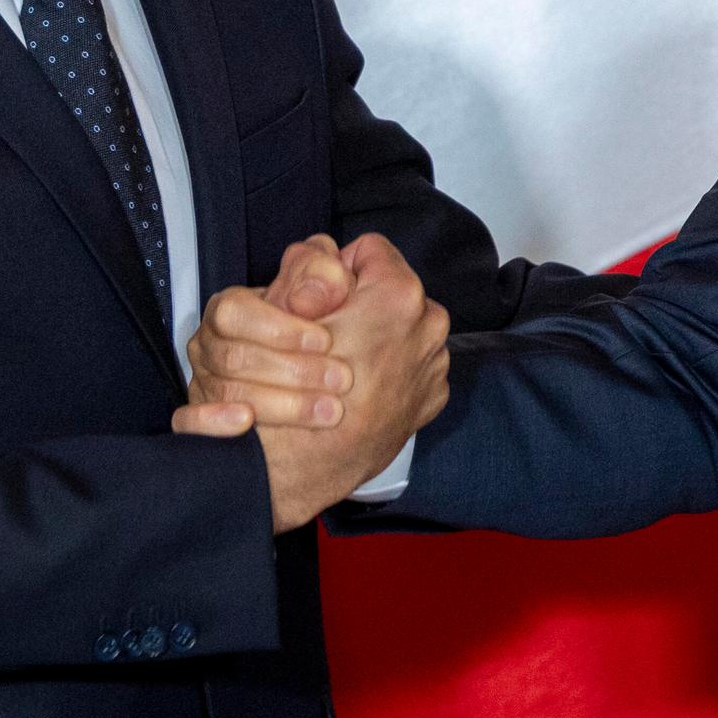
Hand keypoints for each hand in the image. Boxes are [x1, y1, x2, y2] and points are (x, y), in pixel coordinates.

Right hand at [175, 235, 449, 531]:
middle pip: (391, 290)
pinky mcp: (432, 396)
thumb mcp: (282, 309)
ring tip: (342, 364)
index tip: (321, 298)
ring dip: (378, 338)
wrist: (303, 466)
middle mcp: (429, 324)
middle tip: (328, 334)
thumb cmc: (290, 388)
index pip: (369, 250)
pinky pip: (411, 364)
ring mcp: (435, 363)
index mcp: (398, 294)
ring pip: (403, 328)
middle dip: (363, 304)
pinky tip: (361, 390)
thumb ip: (308, 267)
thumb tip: (327, 255)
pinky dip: (390, 370)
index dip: (337, 269)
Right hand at [182, 235, 356, 425]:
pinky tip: (246, 423)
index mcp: (231, 309)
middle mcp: (210, 345)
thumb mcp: (324, 288)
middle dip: (294, 371)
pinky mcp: (201, 419)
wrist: (315, 373)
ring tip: (328, 410)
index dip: (278, 328)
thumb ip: (321, 274)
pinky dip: (214, 424)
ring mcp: (203, 382)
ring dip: (281, 404)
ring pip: (227, 392)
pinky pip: (189, 423)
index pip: (235, 313)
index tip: (326, 340)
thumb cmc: (317, 322)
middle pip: (234, 358)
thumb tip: (309, 297)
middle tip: (341, 379)